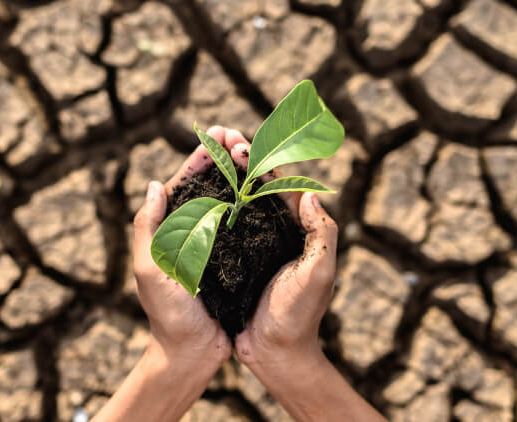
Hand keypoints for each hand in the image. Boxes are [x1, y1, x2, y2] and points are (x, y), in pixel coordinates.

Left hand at [131, 127, 236, 369]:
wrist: (192, 354)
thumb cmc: (168, 315)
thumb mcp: (150, 270)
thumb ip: (147, 228)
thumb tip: (155, 185)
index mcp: (168, 231)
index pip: (183, 184)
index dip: (200, 157)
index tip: (217, 133)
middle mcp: (192, 233)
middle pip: (209, 186)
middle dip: (224, 158)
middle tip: (241, 136)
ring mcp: (214, 245)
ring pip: (229, 201)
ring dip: (241, 175)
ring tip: (257, 153)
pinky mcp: (235, 259)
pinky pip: (245, 225)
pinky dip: (255, 204)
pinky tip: (269, 190)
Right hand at [224, 129, 384, 421]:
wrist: (276, 354)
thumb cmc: (298, 316)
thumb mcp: (319, 274)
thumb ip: (323, 235)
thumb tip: (312, 194)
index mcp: (297, 231)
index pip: (280, 186)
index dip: (260, 161)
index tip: (238, 143)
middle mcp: (276, 234)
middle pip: (257, 188)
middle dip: (239, 160)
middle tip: (218, 137)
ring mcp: (254, 247)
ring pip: (238, 203)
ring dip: (223, 178)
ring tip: (205, 155)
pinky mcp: (235, 263)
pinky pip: (223, 229)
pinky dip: (211, 208)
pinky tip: (193, 196)